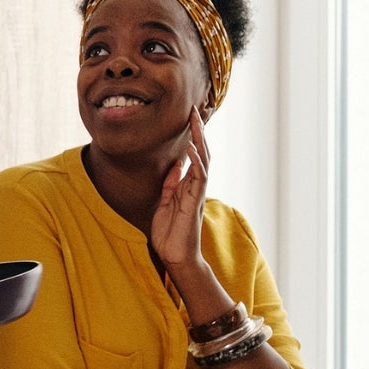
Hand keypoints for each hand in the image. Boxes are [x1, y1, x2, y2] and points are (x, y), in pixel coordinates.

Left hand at [151, 110, 209, 270]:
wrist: (175, 256)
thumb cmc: (170, 233)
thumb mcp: (165, 202)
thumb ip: (171, 184)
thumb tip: (175, 165)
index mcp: (188, 185)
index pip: (193, 156)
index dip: (192, 137)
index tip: (188, 118)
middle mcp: (195, 187)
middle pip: (201, 153)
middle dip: (198, 132)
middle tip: (195, 111)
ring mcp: (197, 194)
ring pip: (203, 161)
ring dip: (199, 141)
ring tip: (195, 121)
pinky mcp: (194, 202)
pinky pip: (199, 178)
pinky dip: (196, 162)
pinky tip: (191, 149)